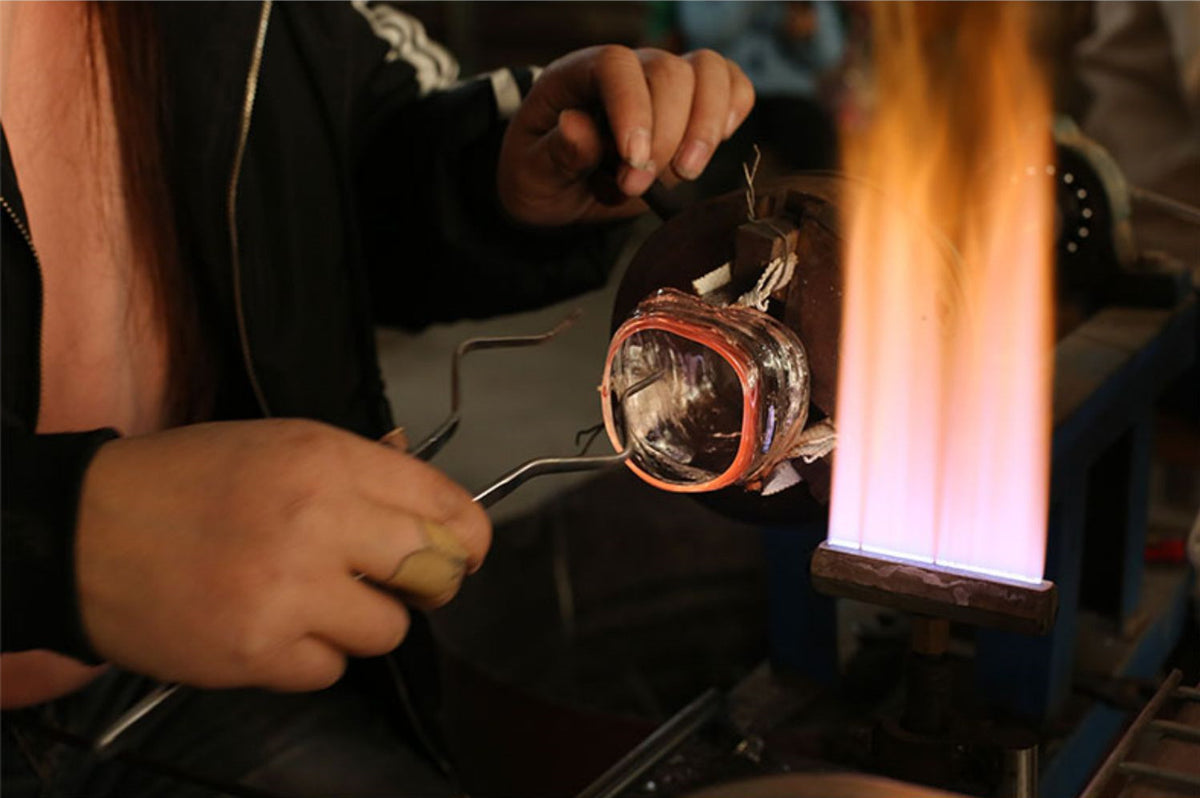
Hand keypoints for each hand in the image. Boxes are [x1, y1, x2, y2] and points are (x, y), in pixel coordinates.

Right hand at [75, 419, 489, 691]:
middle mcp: (319, 521)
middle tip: (402, 583)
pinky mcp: (258, 651)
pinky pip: (331, 670)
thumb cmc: (188, 482)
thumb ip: (361, 472)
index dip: (467, 537)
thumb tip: (435, 509)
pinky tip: (276, 627)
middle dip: (430, 582)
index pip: (445, 505)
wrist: (84, 533)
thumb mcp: (281, 444)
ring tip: (316, 602)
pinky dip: (313, 656)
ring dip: (364, 622)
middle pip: (435, 570)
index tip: (465, 552)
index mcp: (328, 460)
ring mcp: (289, 591)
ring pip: (389, 630)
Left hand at [497, 46, 754, 225]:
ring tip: (684, 173)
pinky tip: (712, 148)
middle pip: (670, 72)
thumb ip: (557, 152)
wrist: (560, 188)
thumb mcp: (532, 173)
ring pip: (709, 72)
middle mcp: (628, 69)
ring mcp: (666, 82)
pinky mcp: (696, 103)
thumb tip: (577, 128)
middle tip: (637, 186)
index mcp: (578, 74)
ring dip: (706, 127)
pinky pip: (733, 86)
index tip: (635, 159)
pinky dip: (734, 113)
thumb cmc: (542, 175)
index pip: (615, 66)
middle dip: (665, 136)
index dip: (632, 108)